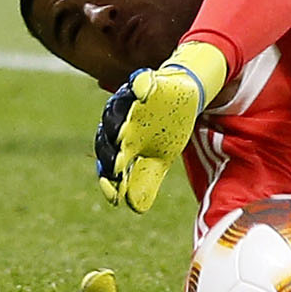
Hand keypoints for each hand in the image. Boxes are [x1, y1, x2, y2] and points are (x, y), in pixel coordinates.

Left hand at [95, 41, 226, 212]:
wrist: (183, 99)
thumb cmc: (165, 132)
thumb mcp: (159, 160)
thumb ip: (145, 182)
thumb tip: (134, 208)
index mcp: (122, 145)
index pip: (108, 162)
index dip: (108, 178)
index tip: (114, 195)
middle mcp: (120, 123)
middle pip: (107, 137)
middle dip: (111, 151)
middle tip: (117, 165)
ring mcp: (130, 102)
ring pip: (117, 110)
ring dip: (119, 121)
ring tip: (123, 133)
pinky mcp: (144, 82)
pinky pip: (139, 83)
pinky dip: (140, 86)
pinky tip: (142, 93)